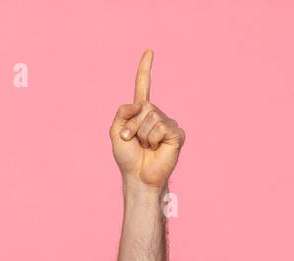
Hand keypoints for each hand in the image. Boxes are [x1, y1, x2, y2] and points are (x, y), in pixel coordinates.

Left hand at [109, 49, 184, 189]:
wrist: (137, 177)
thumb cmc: (127, 158)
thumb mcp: (115, 132)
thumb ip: (121, 113)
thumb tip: (138, 103)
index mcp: (141, 112)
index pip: (144, 86)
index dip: (145, 69)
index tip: (149, 51)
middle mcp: (156, 114)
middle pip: (144, 107)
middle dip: (133, 126)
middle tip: (133, 142)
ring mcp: (168, 123)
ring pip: (151, 118)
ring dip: (142, 135)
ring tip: (145, 148)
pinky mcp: (177, 133)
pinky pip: (160, 128)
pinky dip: (153, 140)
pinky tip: (156, 149)